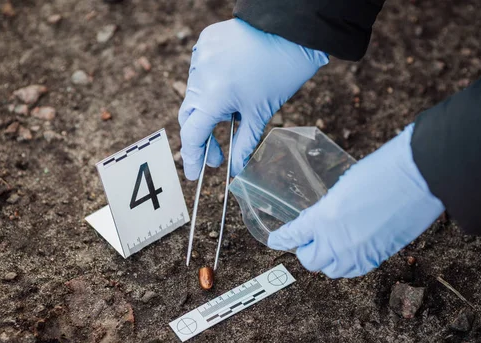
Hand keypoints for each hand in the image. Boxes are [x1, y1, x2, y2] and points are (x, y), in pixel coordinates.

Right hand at [178, 18, 327, 179]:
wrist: (291, 30)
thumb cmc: (280, 72)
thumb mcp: (260, 113)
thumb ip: (243, 144)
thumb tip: (235, 169)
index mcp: (212, 97)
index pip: (192, 135)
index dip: (193, 158)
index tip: (195, 174)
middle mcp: (199, 76)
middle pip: (190, 116)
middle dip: (202, 137)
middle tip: (217, 156)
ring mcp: (199, 56)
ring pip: (196, 92)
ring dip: (209, 107)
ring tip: (235, 107)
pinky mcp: (204, 42)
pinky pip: (201, 70)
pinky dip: (211, 83)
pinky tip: (231, 82)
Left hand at [267, 124, 444, 277]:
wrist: (420, 177)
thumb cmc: (385, 171)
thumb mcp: (343, 186)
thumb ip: (328, 207)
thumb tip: (323, 219)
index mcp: (325, 218)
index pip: (294, 235)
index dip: (282, 239)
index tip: (276, 240)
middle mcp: (339, 242)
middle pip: (310, 260)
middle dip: (305, 250)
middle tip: (307, 240)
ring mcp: (360, 253)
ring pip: (332, 270)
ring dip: (326, 259)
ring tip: (328, 245)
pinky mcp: (380, 256)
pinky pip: (355, 270)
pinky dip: (347, 263)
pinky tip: (349, 250)